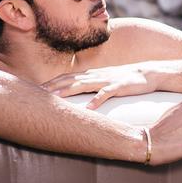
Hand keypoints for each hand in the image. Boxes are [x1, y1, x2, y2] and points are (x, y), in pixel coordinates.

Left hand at [42, 64, 158, 109]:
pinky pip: (107, 93)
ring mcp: (106, 80)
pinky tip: (90, 109)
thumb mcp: (104, 82)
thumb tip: (75, 94)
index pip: (66, 78)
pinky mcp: (119, 86)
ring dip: (68, 91)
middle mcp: (95, 75)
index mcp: (90, 75)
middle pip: (69, 80)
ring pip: (84, 84)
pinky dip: (97, 100)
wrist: (148, 73)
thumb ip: (90, 86)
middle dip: (52, 87)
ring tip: (55, 99)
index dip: (50, 83)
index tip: (34, 91)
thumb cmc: (124, 80)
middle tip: (35, 94)